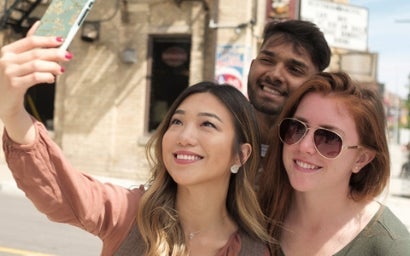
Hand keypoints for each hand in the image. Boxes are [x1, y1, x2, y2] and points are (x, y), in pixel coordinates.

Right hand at [0, 22, 71, 142]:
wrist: (4, 101)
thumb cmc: (15, 78)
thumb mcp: (17, 60)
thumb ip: (28, 45)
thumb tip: (39, 23)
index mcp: (8, 51)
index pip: (30, 40)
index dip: (47, 39)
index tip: (61, 40)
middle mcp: (6, 60)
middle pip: (36, 53)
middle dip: (55, 53)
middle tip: (68, 56)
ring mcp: (9, 72)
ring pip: (37, 65)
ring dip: (53, 66)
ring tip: (61, 70)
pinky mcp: (14, 85)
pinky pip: (35, 77)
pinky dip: (47, 77)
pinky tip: (52, 79)